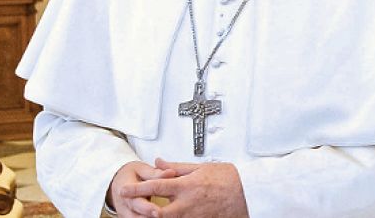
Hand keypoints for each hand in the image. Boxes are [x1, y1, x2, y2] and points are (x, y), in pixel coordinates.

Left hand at [120, 158, 246, 217]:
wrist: (249, 194)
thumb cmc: (229, 179)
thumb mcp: (201, 167)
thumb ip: (177, 167)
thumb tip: (159, 163)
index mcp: (186, 186)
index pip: (155, 187)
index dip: (137, 189)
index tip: (125, 190)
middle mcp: (187, 203)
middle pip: (156, 212)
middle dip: (141, 211)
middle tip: (131, 207)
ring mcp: (193, 216)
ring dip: (156, 217)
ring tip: (147, 213)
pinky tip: (169, 217)